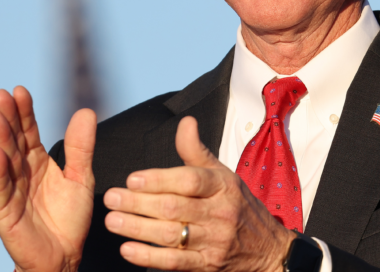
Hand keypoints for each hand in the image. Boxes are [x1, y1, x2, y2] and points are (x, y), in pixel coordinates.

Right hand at [0, 86, 96, 271]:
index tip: (20, 90)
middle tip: (2, 95)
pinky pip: (2, 188)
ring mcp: (10, 191)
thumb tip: (86, 111)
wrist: (63, 257)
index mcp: (38, 163)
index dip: (24, 112)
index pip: (29, 132)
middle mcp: (21, 173)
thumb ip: (81, 148)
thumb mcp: (81, 179)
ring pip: (4, 160)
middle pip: (14, 140)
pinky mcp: (5, 212)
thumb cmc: (69, 220)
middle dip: (8, 118)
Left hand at [102, 116, 295, 270]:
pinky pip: (175, 262)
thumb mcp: (223, 175)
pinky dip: (149, 257)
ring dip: (138, 228)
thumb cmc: (238, 206)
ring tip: (112, 221)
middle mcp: (220, 213)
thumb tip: (185, 122)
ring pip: (171, 234)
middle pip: (175, 207)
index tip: (132, 178)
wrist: (268, 249)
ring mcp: (214, 242)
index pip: (190, 181)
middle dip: (139, 203)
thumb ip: (197, 151)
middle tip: (111, 198)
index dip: (159, 179)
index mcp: (223, 186)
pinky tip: (128, 250)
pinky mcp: (207, 265)